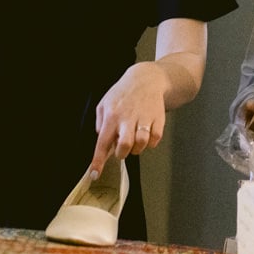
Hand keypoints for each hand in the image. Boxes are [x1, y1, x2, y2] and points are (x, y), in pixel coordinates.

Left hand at [89, 62, 167, 178]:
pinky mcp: (158, 118)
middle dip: (122, 153)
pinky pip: (156, 138)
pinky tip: (147, 136)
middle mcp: (127, 117)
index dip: (98, 161)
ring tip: (135, 142)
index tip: (95, 174)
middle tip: (122, 149)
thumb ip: (100, 122)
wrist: (147, 79)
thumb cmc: (123, 93)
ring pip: (141, 143)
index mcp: (111, 115)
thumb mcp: (105, 103)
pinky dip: (151, 143)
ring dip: (137, 149)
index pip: (102, 142)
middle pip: (124, 145)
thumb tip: (101, 139)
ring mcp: (144, 117)